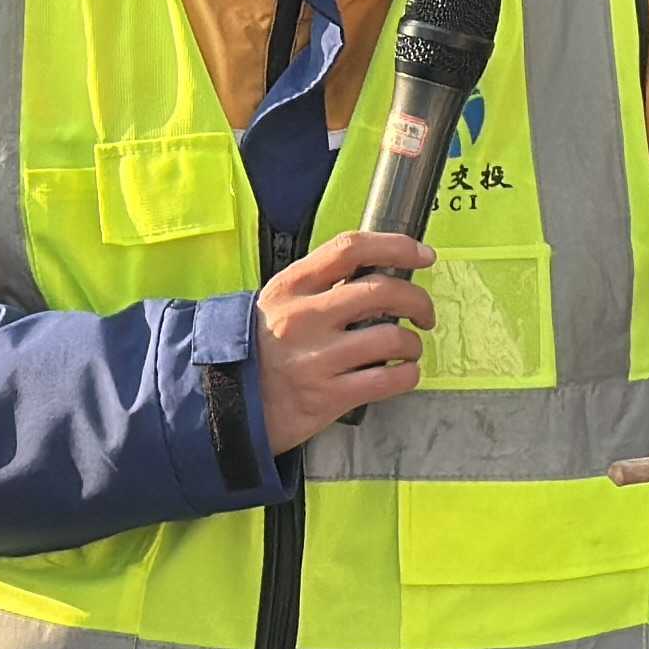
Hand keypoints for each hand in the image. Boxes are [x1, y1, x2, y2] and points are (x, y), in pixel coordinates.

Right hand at [255, 231, 438, 453]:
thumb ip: (321, 285)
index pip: (351, 249)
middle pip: (383, 291)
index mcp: (293, 286)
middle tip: (424, 313)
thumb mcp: (278, 303)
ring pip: (392, 338)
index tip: (422, 255)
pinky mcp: (329, 396)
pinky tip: (402, 373)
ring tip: (408, 350)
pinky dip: (408, 375)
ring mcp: (318, 358)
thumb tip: (379, 272)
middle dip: (418, 300)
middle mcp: (305, 317)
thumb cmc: (261, 349)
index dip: (396, 246)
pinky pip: (389, 380)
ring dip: (412, 344)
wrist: (225, 401)